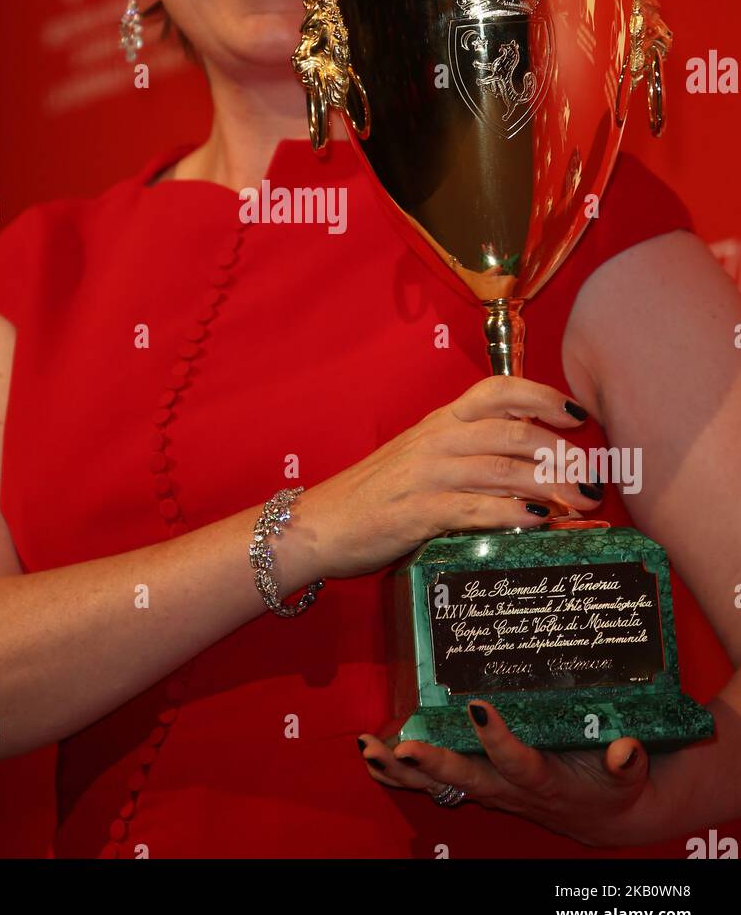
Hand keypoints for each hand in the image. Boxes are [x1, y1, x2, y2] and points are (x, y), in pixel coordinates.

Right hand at [302, 378, 602, 580]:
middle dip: (561, 454)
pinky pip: (476, 507)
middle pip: (513, 432)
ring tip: (581, 504)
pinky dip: (513, 513)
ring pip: (502, 469)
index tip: (577, 414)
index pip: (497, 391)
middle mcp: (437, 439)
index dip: (542, 396)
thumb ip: (470, 456)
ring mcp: (427, 474)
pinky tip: (539, 522)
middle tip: (593, 480)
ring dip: (549, 486)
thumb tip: (534, 468)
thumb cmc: (378, 496)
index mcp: (440, 422)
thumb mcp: (424, 461)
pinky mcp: (419, 511)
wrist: (320, 524)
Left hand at [356, 701, 657, 847]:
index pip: (517, 761)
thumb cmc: (613, 787)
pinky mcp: (478, 783)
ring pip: (438, 784)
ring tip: (369, 749)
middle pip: (464, 778)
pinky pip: (432, 785)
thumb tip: (625, 748)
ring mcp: (489, 787)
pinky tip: (372, 759)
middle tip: (403, 747)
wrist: (603, 816)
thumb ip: (627, 763)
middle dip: (432, 764)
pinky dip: (400, 773)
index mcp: (544, 780)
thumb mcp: (628, 778)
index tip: (479, 709)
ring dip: (401, 769)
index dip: (498, 739)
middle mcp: (509, 788)